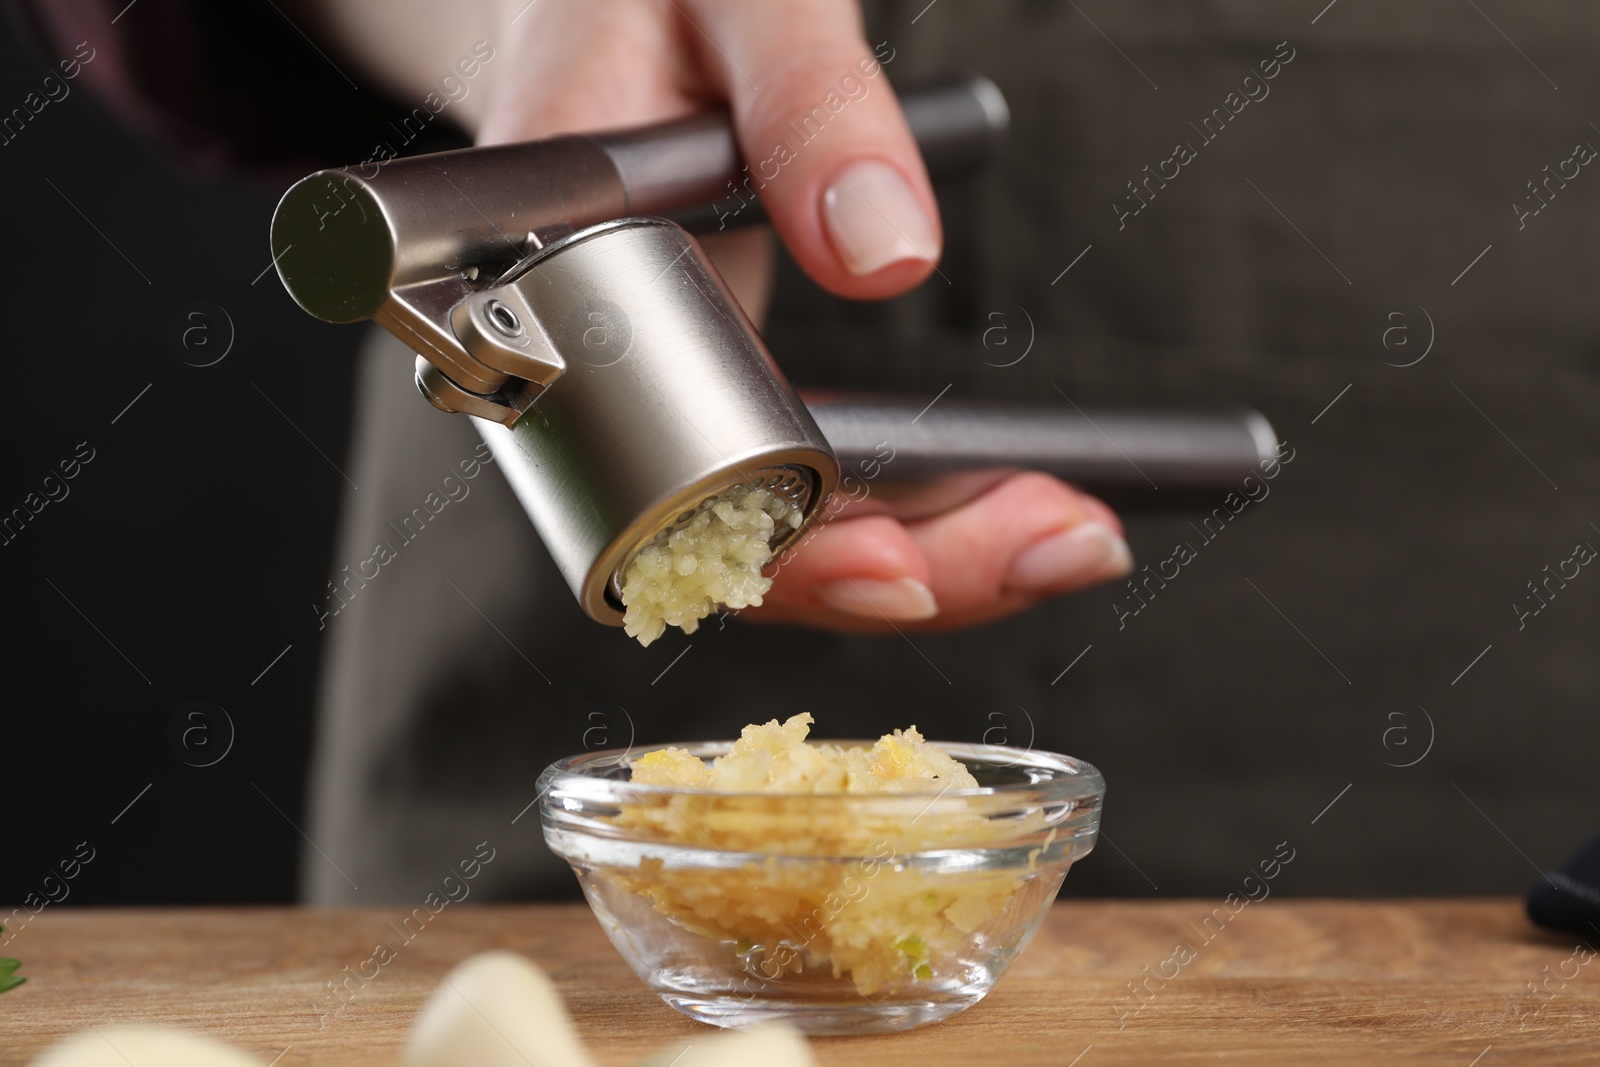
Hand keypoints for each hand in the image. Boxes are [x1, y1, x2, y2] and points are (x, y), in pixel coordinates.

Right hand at [308, 0, 1132, 628]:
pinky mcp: (712, 377)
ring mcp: (655, 385)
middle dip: (900, 570)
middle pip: (727, 545)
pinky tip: (1009, 492)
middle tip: (1062, 543)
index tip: (898, 570)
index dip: (766, 553)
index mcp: (547, 285)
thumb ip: (805, 102)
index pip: (645, 483)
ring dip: (926, 551)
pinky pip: (799, 480)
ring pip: (774, 533)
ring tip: (1066, 529)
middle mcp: (591, 369)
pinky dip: (907, 503)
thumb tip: (886, 254)